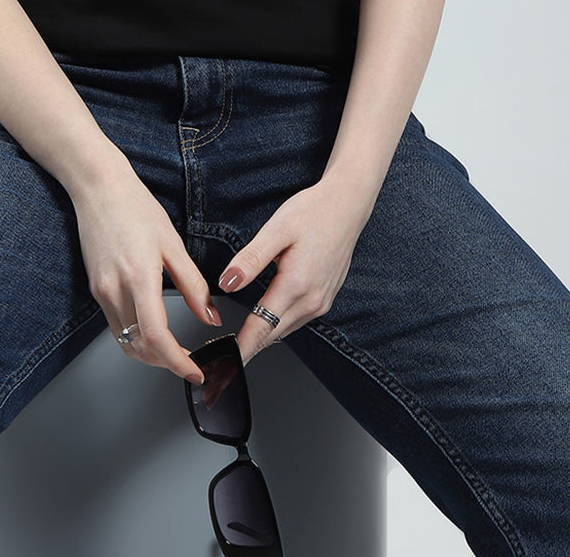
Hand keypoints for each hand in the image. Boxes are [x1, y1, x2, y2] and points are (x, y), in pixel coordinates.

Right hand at [71, 162, 222, 383]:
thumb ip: (193, 285)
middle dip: (166, 363)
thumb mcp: (173, 244)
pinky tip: (151, 329)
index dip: (177, 362)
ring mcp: (102, 291)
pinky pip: (116, 325)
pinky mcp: (96, 289)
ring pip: (125, 342)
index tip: (194, 371)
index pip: (156, 337)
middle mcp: (115, 290)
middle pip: (139, 348)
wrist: (98, 187)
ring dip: (150, 354)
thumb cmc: (135, 207)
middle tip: (189, 363)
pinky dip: (135, 337)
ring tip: (173, 350)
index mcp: (139, 278)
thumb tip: (210, 316)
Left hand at [218, 176, 373, 365]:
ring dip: (262, 338)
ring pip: (285, 329)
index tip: (225, 365)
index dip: (241, 349)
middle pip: (272, 334)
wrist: (347, 205)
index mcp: (297, 285)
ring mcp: (322, 301)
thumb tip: (227, 283)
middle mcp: (313, 299)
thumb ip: (250, 260)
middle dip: (247, 348)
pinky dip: (278, 325)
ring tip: (238, 345)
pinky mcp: (325, 297)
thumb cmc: (313, 212)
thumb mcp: (276, 230)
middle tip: (222, 360)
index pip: (262, 328)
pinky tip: (265, 321)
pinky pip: (296, 319)